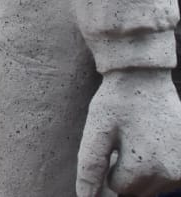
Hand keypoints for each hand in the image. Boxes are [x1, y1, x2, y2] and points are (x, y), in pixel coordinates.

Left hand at [75, 69, 180, 196]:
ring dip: (144, 169)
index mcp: (144, 166)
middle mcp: (171, 172)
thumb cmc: (116, 102)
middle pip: (139, 190)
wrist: (145, 78)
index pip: (119, 187)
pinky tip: (153, 142)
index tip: (113, 143)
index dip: (111, 166)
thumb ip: (91, 167)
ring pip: (155, 185)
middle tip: (127, 140)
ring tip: (140, 139)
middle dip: (127, 172)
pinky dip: (158, 165)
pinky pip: (168, 176)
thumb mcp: (96, 130)